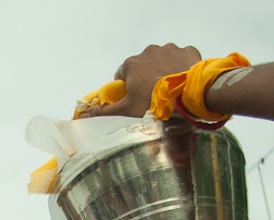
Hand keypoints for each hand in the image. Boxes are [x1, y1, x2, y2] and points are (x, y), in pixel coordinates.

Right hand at [78, 44, 201, 118]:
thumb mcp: (126, 111)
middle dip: (146, 79)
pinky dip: (182, 68)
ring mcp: (171, 49)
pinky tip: (184, 82)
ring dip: (165, 72)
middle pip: (143, 66)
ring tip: (171, 91)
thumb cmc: (152, 104)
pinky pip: (183, 59)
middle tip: (153, 97)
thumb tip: (84, 115)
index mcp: (132, 64)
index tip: (134, 99)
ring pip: (164, 61)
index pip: (122, 74)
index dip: (127, 88)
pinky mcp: (189, 51)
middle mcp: (149, 51)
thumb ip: (104, 112)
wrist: (188, 97)